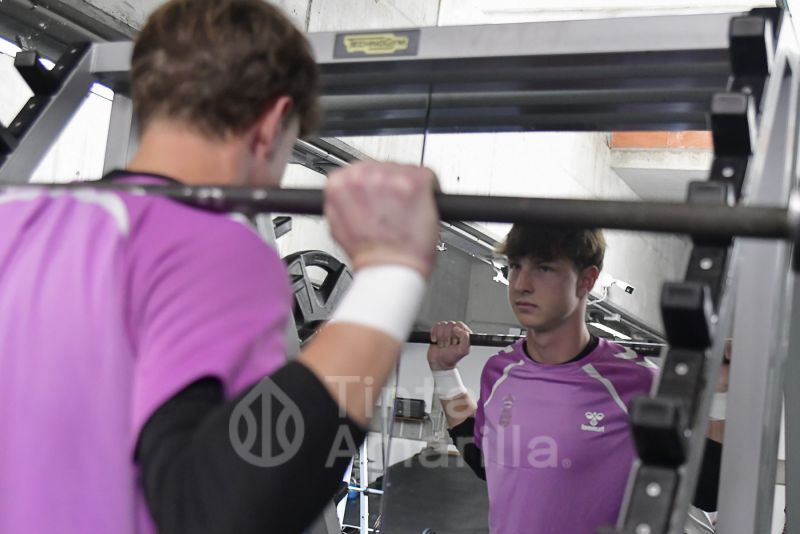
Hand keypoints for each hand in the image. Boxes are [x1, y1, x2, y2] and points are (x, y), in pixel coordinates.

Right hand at [324, 162, 439, 276]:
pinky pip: (428, 176)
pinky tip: (421, 206)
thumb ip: (340, 201)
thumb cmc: (370, 253)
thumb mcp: (336, 226)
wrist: (390, 268)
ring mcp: (392, 176)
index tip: (378, 197)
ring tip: (406, 211)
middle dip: (390, 186)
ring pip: (405, 169)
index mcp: (341, 182)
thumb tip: (347, 191)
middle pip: (383, 167)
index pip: (358, 170)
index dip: (372, 186)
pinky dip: (430, 191)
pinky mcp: (417, 181)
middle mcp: (365, 174)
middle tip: (394, 208)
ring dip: (408, 187)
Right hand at [427, 321, 471, 369]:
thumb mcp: (463, 350)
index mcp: (464, 334)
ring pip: (443, 325)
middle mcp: (456, 331)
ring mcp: (446, 330)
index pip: (460, 325)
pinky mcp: (437, 330)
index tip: (454, 342)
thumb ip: (465, 338)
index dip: (456, 333)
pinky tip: (436, 340)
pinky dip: (434, 334)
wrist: (439, 362)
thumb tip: (457, 329)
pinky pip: (435, 326)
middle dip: (447, 337)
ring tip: (442, 344)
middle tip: (448, 345)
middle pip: (450, 324)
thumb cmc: (452, 357)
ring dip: (441, 337)